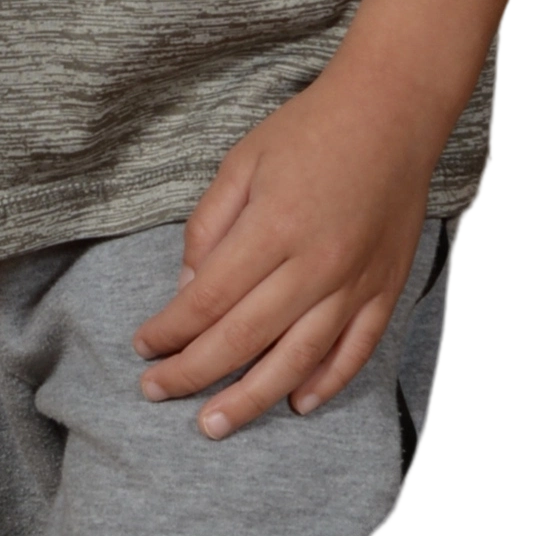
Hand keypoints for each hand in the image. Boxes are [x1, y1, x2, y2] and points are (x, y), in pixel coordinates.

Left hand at [129, 66, 437, 438]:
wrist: (392, 111)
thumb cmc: (309, 130)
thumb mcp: (241, 163)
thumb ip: (208, 228)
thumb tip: (187, 292)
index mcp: (272, 227)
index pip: (207, 300)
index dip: (169, 332)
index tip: (142, 347)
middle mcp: (315, 264)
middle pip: (244, 339)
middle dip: (193, 374)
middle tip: (156, 393)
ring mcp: (355, 282)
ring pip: (296, 360)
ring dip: (251, 398)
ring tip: (213, 424)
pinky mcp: (386, 288)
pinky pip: (355, 351)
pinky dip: (326, 383)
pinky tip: (297, 404)